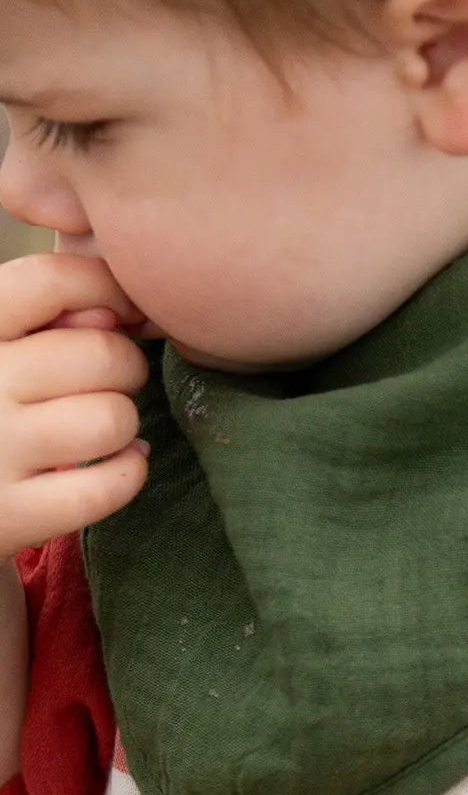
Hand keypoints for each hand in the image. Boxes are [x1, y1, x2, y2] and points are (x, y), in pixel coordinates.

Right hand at [0, 252, 150, 556]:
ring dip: (124, 423)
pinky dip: (129, 471)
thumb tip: (116, 312)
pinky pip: (110, 485)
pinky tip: (115, 463)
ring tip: (102, 425)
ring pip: (113, 419)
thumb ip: (48, 311)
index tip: (123, 311)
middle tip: (108, 381)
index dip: (107, 288)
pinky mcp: (12, 514)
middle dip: (126, 366)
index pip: (51, 279)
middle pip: (103, 354)